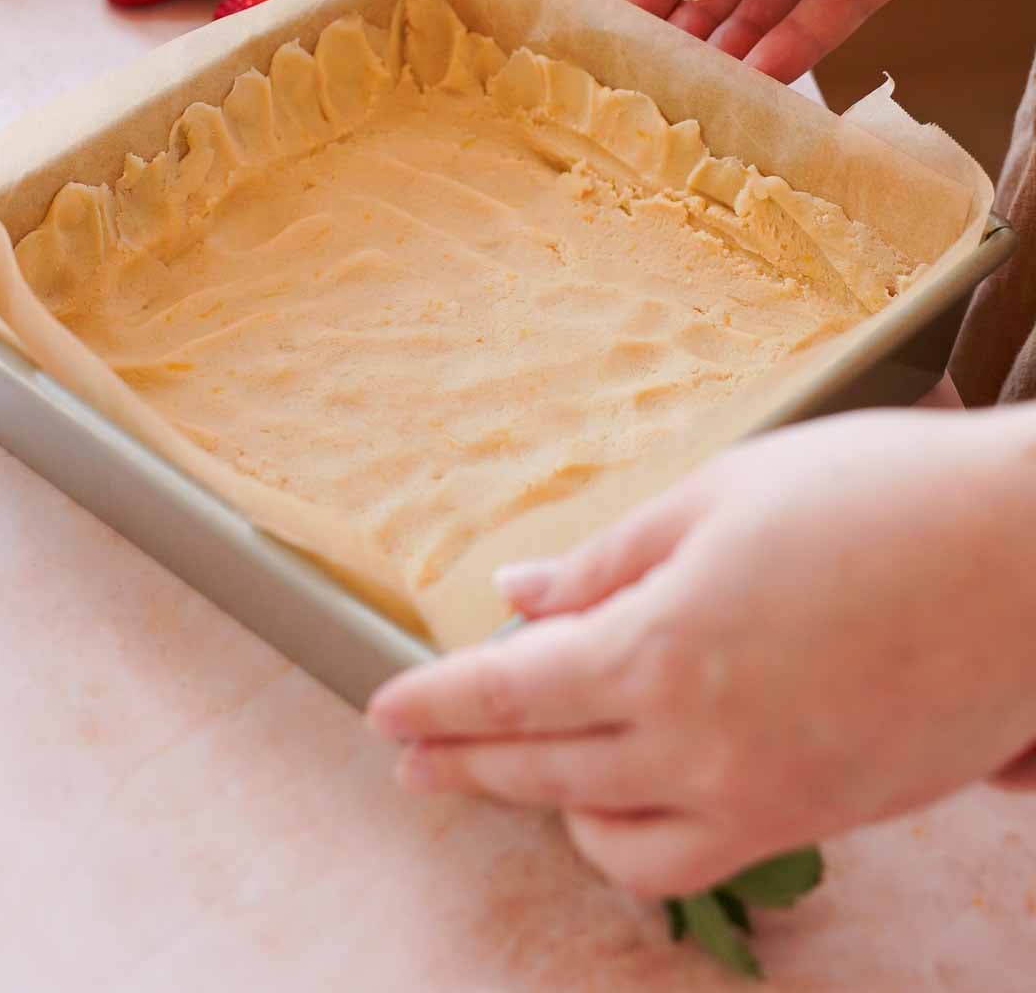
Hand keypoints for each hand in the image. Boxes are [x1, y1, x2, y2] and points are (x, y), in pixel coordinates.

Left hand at [367, 409, 1035, 897]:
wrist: (1030, 561)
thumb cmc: (879, 498)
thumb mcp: (721, 496)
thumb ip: (609, 558)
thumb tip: (521, 592)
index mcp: (664, 646)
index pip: (510, 693)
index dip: (435, 704)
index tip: (382, 712)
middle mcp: (702, 743)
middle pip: (543, 769)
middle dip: (463, 762)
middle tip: (411, 756)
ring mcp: (766, 795)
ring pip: (613, 836)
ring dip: (548, 801)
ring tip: (516, 766)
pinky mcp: (821, 815)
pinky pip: (697, 856)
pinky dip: (636, 835)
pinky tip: (624, 793)